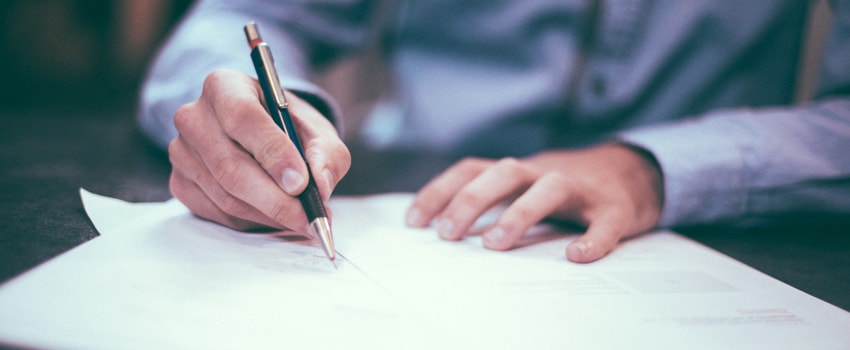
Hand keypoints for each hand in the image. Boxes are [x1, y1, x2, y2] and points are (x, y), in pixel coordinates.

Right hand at [168, 69, 349, 232]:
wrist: (263, 135)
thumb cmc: (289, 128)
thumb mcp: (317, 131)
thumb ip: (326, 154)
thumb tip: (320, 185)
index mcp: (225, 86)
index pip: (242, 117)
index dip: (273, 153)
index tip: (301, 183)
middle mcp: (194, 116)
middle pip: (230, 166)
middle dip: (275, 199)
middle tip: (308, 217)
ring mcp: (182, 152)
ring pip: (225, 196)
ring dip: (268, 214)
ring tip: (301, 219)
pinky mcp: (180, 183)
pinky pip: (217, 213)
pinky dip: (252, 221)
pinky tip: (275, 216)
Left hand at [405, 144, 663, 262]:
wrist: (634, 172)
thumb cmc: (566, 188)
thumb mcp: (524, 187)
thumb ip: (492, 201)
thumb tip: (443, 230)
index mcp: (519, 171)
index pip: (472, 169)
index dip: (440, 191)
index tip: (414, 221)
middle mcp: (545, 172)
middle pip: (504, 172)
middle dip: (471, 200)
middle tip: (447, 235)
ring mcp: (581, 189)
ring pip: (549, 188)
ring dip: (519, 213)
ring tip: (495, 244)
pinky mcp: (616, 208)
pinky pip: (605, 222)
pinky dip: (593, 238)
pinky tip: (577, 256)